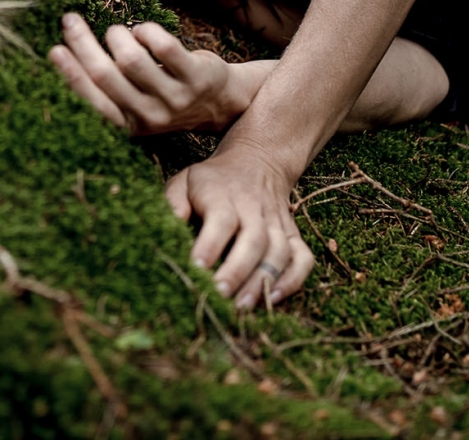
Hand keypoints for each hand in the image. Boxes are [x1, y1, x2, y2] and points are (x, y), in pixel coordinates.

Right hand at [47, 13, 251, 133]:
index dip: (72, 76)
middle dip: (83, 44)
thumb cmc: (166, 94)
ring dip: (118, 36)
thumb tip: (68, 53)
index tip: (55, 49)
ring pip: (133, 60)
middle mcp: (151, 117)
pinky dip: (147, 31)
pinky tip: (144, 30)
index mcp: (130, 125)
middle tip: (70, 19)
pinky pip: (165, 47)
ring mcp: (176, 99)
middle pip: (107, 76)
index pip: (94, 103)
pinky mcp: (197, 78)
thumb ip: (110, 87)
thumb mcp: (136, 103)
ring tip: (117, 31)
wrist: (221, 101)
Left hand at [168, 144, 314, 308]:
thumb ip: (172, 203)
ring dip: (263, 280)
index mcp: (223, 194)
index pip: (221, 219)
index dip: (210, 245)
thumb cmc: (211, 181)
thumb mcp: (185, 181)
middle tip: (219, 295)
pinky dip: (293, 279)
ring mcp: (277, 222)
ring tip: (242, 307)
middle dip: (237, 270)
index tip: (196, 268)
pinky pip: (302, 258)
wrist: (255, 161)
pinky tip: (273, 299)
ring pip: (279, 251)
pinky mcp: (292, 234)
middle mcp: (254, 208)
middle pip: (255, 239)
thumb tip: (165, 229)